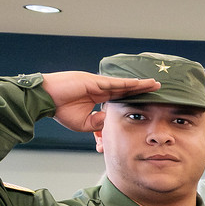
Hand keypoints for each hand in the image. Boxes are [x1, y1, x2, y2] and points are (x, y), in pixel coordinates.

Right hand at [41, 70, 162, 133]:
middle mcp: (100, 88)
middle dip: (142, 89)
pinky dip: (128, 83)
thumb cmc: (60, 110)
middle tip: (159, 88)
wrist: (45, 99)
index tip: (148, 101)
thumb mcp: (84, 123)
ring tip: (155, 84)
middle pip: (126, 88)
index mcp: (98, 97)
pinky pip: (114, 83)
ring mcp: (97, 84)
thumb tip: (110, 121)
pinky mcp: (93, 81)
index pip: (120, 98)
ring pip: (123, 84)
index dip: (134, 98)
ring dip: (140, 84)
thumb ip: (98, 123)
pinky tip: (140, 84)